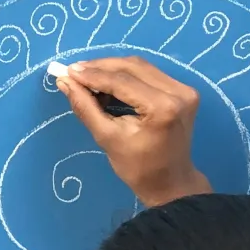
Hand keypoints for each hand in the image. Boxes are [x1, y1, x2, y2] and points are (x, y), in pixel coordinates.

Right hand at [56, 55, 211, 206]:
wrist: (170, 183)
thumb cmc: (138, 167)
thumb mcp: (106, 138)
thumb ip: (85, 107)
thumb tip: (64, 81)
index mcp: (162, 107)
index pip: (122, 81)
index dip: (92, 75)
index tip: (67, 72)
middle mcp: (178, 92)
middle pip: (133, 67)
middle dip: (100, 67)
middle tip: (74, 71)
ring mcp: (184, 89)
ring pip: (141, 67)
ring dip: (112, 68)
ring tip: (87, 76)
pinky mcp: (183, 90)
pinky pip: (149, 74)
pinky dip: (126, 75)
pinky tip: (107, 82)